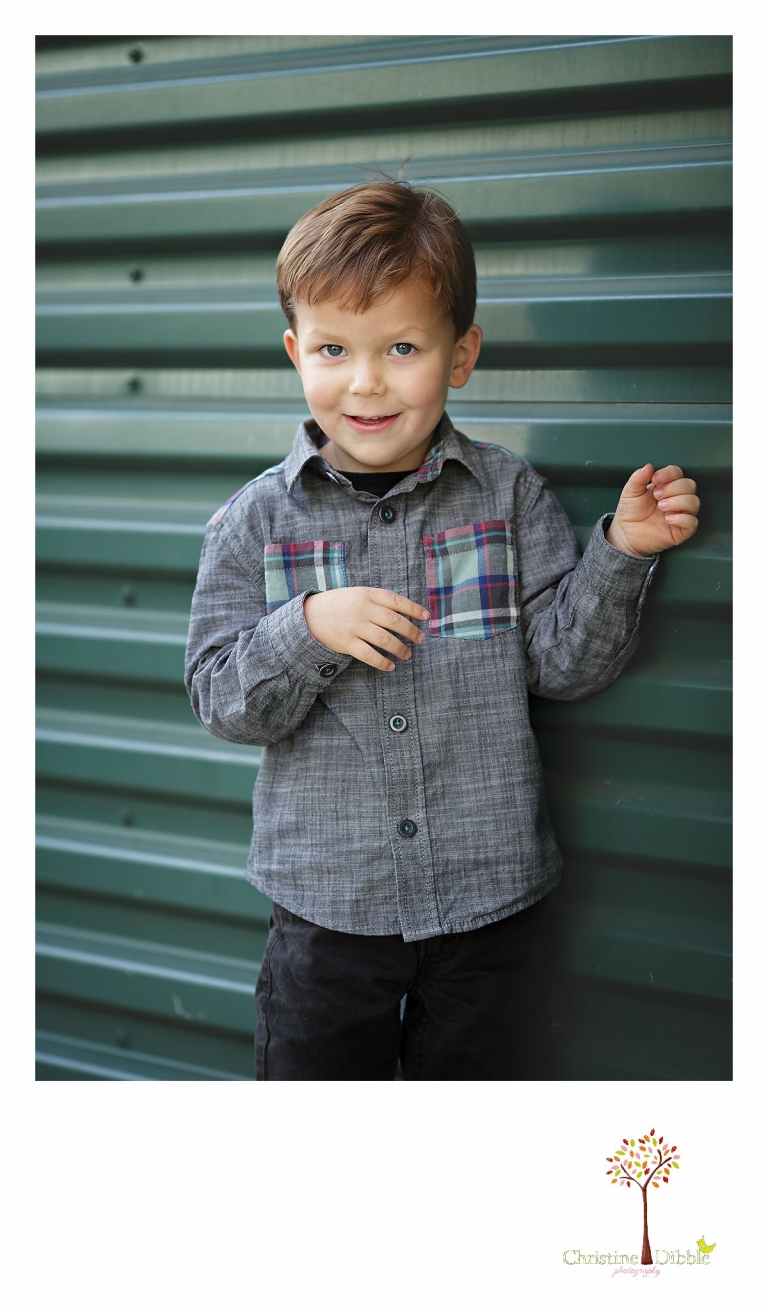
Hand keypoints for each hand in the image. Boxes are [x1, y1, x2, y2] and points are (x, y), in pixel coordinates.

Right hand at [304, 587, 427, 671]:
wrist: (310, 615)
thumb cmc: (339, 604)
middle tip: (420, 639)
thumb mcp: (357, 594)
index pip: (395, 600)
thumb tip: (404, 612)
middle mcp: (362, 609)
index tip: (426, 617)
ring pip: (385, 639)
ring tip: (407, 654)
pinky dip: (382, 662)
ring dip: (400, 648)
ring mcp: (354, 627)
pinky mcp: (347, 643)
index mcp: (367, 594)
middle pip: (394, 621)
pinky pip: (369, 655)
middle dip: (411, 631)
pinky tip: (390, 666)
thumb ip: (377, 600)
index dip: (413, 608)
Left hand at [605, 464, 699, 557]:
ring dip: (678, 502)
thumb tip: (648, 466)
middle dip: (673, 488)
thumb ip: (638, 478)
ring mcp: (681, 514)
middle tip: (656, 495)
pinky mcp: (681, 530)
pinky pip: (692, 523)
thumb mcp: (630, 492)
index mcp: (666, 486)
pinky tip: (668, 519)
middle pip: (690, 485)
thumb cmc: (630, 512)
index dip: (669, 474)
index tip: (655, 479)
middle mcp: (677, 498)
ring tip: (661, 507)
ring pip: (694, 502)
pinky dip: (682, 519)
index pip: (677, 473)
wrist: (625, 534)